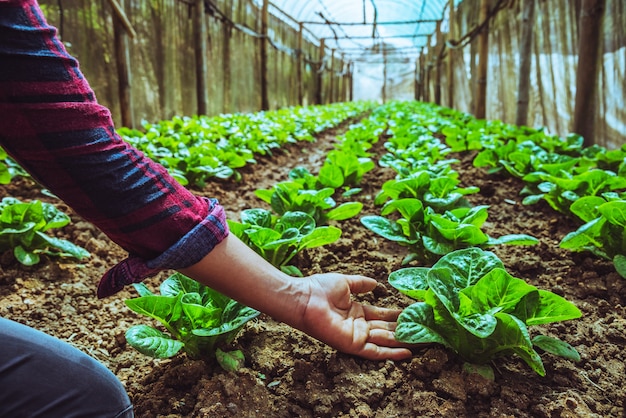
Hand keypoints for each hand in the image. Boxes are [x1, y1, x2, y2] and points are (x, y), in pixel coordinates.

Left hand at [180, 234, 412, 360]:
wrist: (304, 298)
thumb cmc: (319, 288)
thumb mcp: (345, 282)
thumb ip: (361, 284)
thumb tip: (377, 284)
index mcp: (357, 311)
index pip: (382, 314)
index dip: (397, 314)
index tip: (413, 311)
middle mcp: (358, 325)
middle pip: (386, 328)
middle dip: (404, 329)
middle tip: (425, 328)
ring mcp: (356, 335)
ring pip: (384, 340)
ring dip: (403, 340)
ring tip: (423, 339)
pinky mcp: (352, 344)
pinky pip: (374, 351)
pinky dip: (391, 353)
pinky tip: (407, 353)